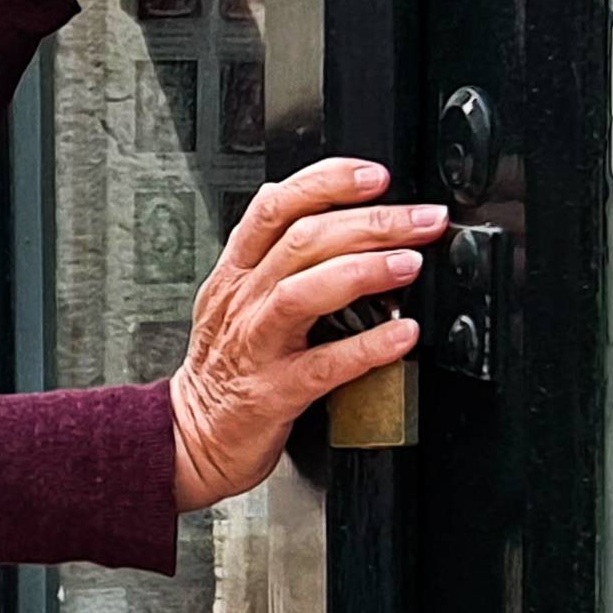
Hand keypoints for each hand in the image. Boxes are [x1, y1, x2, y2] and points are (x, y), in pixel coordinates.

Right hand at [169, 163, 447, 511]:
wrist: (191, 437)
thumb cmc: (226, 369)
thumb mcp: (236, 300)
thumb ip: (275, 258)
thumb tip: (334, 215)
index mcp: (236, 274)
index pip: (275, 206)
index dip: (326, 182)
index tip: (376, 176)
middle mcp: (243, 302)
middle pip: (301, 241)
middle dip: (368, 222)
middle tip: (421, 219)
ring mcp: (256, 347)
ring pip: (302, 293)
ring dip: (362, 271)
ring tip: (409, 264)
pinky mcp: (273, 394)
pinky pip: (322, 365)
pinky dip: (366, 347)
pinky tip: (401, 336)